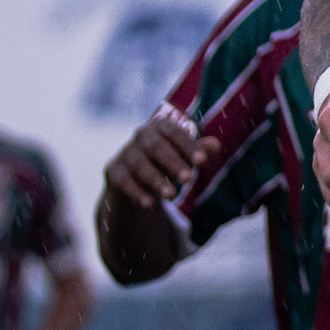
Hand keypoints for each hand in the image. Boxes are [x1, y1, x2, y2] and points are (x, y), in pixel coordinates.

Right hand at [102, 109, 221, 209]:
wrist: (136, 178)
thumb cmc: (168, 160)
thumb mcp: (184, 155)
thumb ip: (198, 150)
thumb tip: (216, 145)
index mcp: (160, 125)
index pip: (175, 133)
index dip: (189, 146)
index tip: (203, 161)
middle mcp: (141, 134)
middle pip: (157, 148)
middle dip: (174, 163)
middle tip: (189, 179)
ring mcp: (125, 152)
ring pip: (140, 165)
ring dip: (156, 180)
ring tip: (172, 195)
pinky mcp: (113, 170)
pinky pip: (124, 181)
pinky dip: (136, 192)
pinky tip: (149, 204)